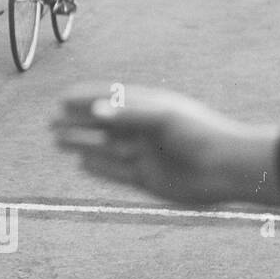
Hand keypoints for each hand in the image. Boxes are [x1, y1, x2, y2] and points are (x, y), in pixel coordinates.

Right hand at [54, 84, 279, 207]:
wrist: (229, 170)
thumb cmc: (200, 135)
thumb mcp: (163, 117)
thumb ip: (127, 113)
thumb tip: (94, 112)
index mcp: (150, 109)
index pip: (111, 99)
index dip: (86, 98)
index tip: (61, 98)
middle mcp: (145, 131)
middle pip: (104, 124)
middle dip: (77, 122)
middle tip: (50, 121)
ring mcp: (146, 156)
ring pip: (105, 148)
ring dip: (81, 143)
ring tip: (56, 141)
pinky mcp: (148, 180)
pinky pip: (116, 172)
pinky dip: (98, 168)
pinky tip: (80, 163)